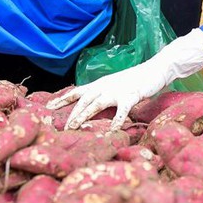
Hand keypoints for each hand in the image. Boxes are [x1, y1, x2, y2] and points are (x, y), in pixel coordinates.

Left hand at [48, 29, 202, 129]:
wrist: (154, 70)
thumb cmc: (134, 80)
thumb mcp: (114, 86)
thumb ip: (102, 95)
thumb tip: (91, 108)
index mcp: (99, 84)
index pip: (76, 92)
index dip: (61, 99)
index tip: (48, 107)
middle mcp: (104, 86)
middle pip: (82, 101)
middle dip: (70, 115)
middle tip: (61, 129)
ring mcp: (116, 91)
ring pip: (95, 105)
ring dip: (83, 117)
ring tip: (74, 129)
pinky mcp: (130, 97)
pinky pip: (121, 112)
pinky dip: (115, 122)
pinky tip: (110, 132)